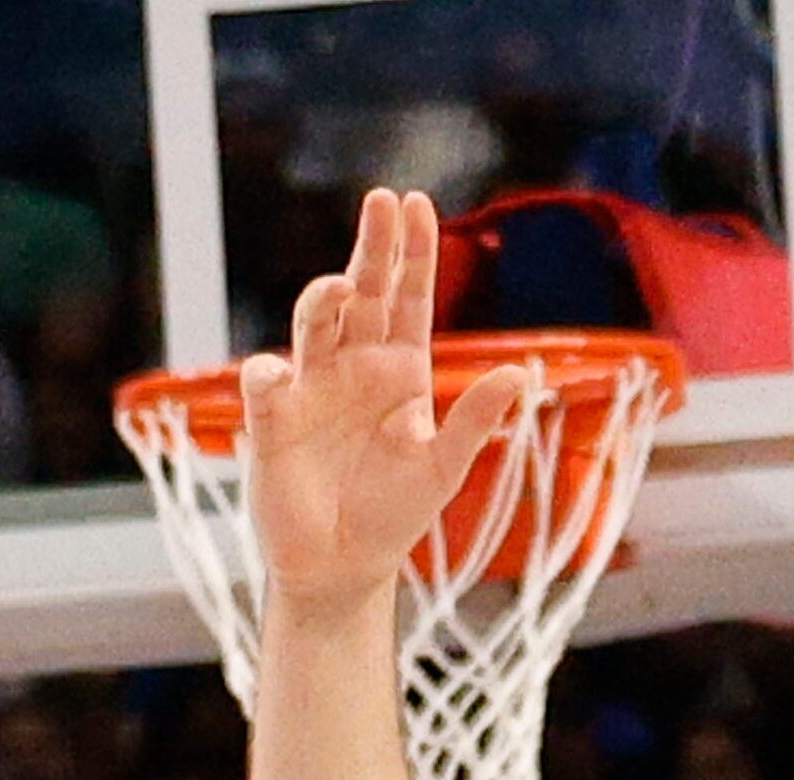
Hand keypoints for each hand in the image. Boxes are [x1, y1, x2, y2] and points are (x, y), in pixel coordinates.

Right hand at [243, 189, 530, 609]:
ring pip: (315, 326)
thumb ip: (477, 419)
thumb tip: (524, 373)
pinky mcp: (273, 422)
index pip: (407, 300)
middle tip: (383, 202)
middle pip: (364, 295)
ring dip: (326, 302)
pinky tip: (281, 375)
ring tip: (344, 288)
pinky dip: (272, 377)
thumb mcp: (445, 466)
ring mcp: (311, 389)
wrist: (343, 563)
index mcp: (399, 372)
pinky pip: (269, 388)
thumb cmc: (395, 512)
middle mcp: (353, 368)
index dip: (412, 255)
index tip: (415, 205)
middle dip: (373, 249)